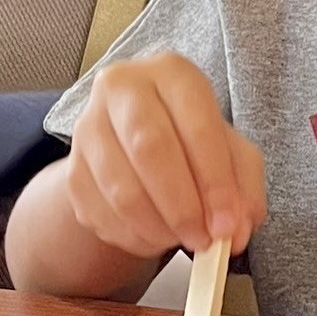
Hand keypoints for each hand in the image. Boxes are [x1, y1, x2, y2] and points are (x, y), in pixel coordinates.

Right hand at [67, 53, 265, 258]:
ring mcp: (89, 126)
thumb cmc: (195, 142)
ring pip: (121, 188)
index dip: (215, 181)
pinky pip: (100, 212)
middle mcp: (124, 88)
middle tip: (204, 240)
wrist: (140, 145)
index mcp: (173, 74)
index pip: (197, 125)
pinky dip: (133, 237)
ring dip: (158, 228)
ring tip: (183, 241)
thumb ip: (244, 188)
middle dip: (182, 206)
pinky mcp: (72, 168)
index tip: (228, 224)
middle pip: (149, 148)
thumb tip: (235, 231)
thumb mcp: (234, 153)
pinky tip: (156, 238)